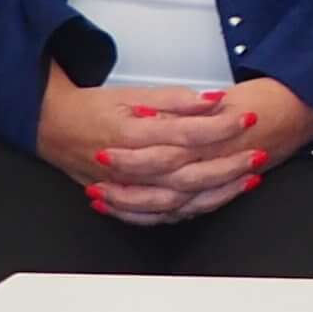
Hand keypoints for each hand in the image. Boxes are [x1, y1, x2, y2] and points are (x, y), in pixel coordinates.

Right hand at [34, 69, 268, 225]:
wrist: (54, 129)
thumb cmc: (93, 109)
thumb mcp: (133, 94)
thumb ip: (174, 99)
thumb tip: (212, 101)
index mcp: (129, 136)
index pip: (184, 135)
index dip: (219, 128)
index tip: (247, 118)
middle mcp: (127, 168)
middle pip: (186, 176)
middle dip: (228, 167)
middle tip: (258, 154)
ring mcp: (124, 190)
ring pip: (177, 202)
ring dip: (216, 194)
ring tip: (247, 180)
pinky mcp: (122, 203)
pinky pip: (159, 217)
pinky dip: (188, 212)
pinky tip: (213, 202)